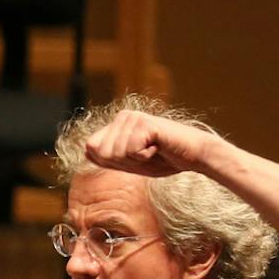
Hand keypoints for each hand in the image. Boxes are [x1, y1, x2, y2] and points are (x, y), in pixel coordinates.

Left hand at [80, 108, 217, 178]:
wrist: (193, 155)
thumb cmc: (162, 159)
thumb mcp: (128, 161)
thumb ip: (107, 156)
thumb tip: (86, 148)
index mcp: (116, 123)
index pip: (91, 149)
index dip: (111, 161)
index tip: (134, 156)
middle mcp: (122, 116)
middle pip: (102, 153)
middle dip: (123, 162)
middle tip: (146, 153)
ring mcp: (133, 117)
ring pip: (116, 153)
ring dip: (136, 160)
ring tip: (153, 149)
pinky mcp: (144, 123)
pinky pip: (131, 152)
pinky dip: (145, 157)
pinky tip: (158, 147)